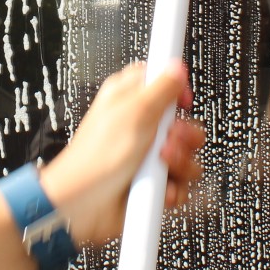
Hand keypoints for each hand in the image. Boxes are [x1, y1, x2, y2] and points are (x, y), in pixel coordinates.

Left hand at [37, 61, 204, 247]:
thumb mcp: (133, 113)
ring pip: (185, 154)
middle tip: (167, 140)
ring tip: (159, 167)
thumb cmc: (96, 158)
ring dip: (180, 163)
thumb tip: (176, 64)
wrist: (84, 205)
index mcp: (129, 99)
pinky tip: (159, 188)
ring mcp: (146, 155)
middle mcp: (138, 126)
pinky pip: (179, 182)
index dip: (176, 90)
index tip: (180, 101)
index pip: (161, 81)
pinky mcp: (151, 182)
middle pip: (181, 121)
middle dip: (183, 134)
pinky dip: (173, 188)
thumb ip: (160, 87)